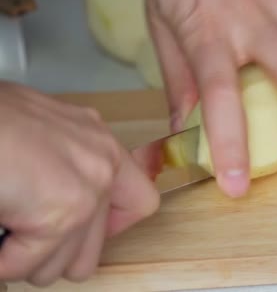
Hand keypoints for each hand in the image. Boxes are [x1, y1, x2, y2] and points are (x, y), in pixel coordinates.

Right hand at [0, 82, 158, 286]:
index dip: (108, 228)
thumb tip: (54, 205)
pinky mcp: (59, 215)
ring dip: (25, 259)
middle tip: (23, 237)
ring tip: (6, 226)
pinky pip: (23, 266)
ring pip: (60, 266)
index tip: (76, 233)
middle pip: (93, 251)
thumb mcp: (43, 132)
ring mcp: (86, 192)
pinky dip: (2, 261)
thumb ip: (65, 165)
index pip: (140, 203)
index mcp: (100, 145)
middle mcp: (102, 165)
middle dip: (51, 255)